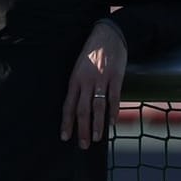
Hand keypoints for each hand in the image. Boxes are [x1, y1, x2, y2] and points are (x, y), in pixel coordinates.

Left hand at [60, 20, 126, 148]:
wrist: (108, 35)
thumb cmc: (92, 53)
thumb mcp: (79, 68)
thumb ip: (79, 87)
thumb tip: (77, 108)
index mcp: (75, 80)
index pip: (68, 105)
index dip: (66, 122)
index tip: (65, 137)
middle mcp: (86, 81)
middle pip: (82, 110)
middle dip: (81, 129)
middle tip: (82, 145)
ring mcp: (101, 79)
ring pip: (97, 106)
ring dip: (97, 125)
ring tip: (96, 138)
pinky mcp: (115, 76)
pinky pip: (114, 97)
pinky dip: (113, 111)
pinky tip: (112, 123)